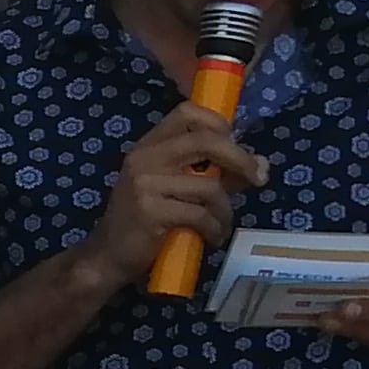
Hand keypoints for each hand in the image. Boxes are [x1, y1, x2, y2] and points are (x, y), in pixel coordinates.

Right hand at [87, 105, 266, 280]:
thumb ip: (212, 173)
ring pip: (209, 187)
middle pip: (205, 141)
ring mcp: (145, 184)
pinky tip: (211, 238)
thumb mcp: (173, 188)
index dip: (218, 123)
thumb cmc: (144, 221)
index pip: (187, 112)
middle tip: (257, 179)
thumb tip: (261, 165)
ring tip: (221, 225)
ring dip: (225, 210)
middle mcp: (144, 158)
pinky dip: (214, 229)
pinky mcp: (151, 212)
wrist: (107, 256)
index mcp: (148, 146)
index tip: (235, 144)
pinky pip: (200, 215)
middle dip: (239, 159)